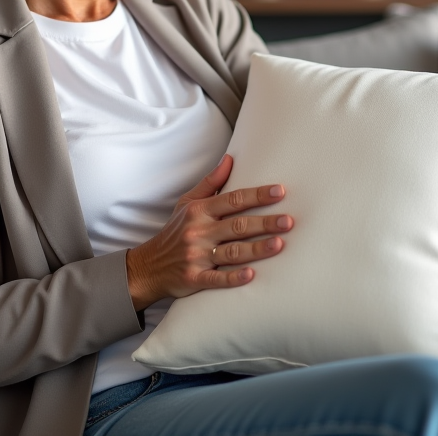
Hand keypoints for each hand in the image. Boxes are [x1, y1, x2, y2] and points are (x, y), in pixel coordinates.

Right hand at [125, 154, 292, 310]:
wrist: (149, 265)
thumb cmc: (175, 231)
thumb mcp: (187, 202)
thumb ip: (210, 182)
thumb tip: (230, 159)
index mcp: (199, 211)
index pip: (233, 199)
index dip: (258, 195)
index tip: (280, 191)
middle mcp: (199, 231)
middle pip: (237, 225)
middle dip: (264, 222)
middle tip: (288, 221)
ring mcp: (196, 256)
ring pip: (231, 251)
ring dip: (256, 248)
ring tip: (279, 244)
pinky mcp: (194, 278)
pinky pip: (216, 278)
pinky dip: (233, 277)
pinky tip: (251, 275)